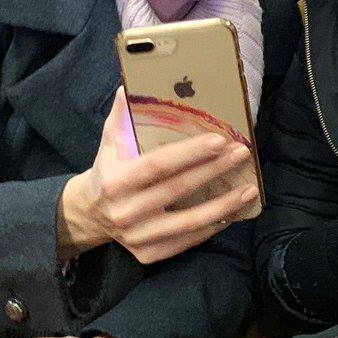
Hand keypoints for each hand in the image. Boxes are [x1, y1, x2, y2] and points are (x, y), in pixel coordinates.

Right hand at [59, 88, 257, 263]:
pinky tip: (231, 213)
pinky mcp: (148, 254)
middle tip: (241, 154)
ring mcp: (137, 237)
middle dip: (214, 171)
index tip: (219, 140)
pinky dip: (211, 228)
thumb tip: (133, 83)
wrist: (89, 214)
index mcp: (116, 181)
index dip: (191, 154)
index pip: (159, 165)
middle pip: (178, 190)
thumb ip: (123, 113)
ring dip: (223, 206)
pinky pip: (186, 241)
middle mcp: (125, 212)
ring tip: (248, 189)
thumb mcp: (110, 140)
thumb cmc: (109, 169)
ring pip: (188, 222)